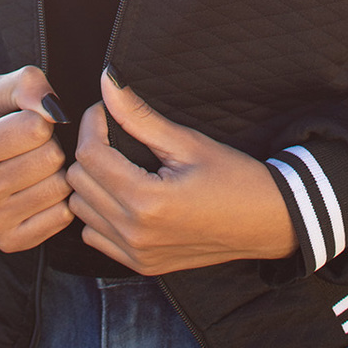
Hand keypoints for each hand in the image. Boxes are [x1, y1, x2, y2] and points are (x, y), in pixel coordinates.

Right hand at [0, 65, 72, 253]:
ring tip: (35, 165)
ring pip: (60, 187)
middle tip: (30, 146)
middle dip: (50, 144)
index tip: (25, 122)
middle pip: (51, 158)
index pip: (37, 128)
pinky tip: (39, 188)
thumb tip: (56, 111)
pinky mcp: (11, 242)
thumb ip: (28, 84)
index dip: (40, 118)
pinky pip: (63, 215)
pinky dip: (59, 199)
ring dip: (57, 171)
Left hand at [66, 71, 296, 274]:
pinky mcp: (140, 265)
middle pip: (79, 181)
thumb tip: (106, 82)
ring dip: (93, 183)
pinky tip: (125, 196)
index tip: (108, 112)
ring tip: (121, 165)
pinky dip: (100, 213)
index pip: (89, 154)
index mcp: (147, 201)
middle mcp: (135, 233)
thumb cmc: (235, 178)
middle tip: (117, 136)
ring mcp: (136, 254)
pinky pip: (94, 235)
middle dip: (92, 151)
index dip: (92, 124)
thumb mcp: (188, 142)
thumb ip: (139, 115)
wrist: (268, 222)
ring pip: (81, 209)